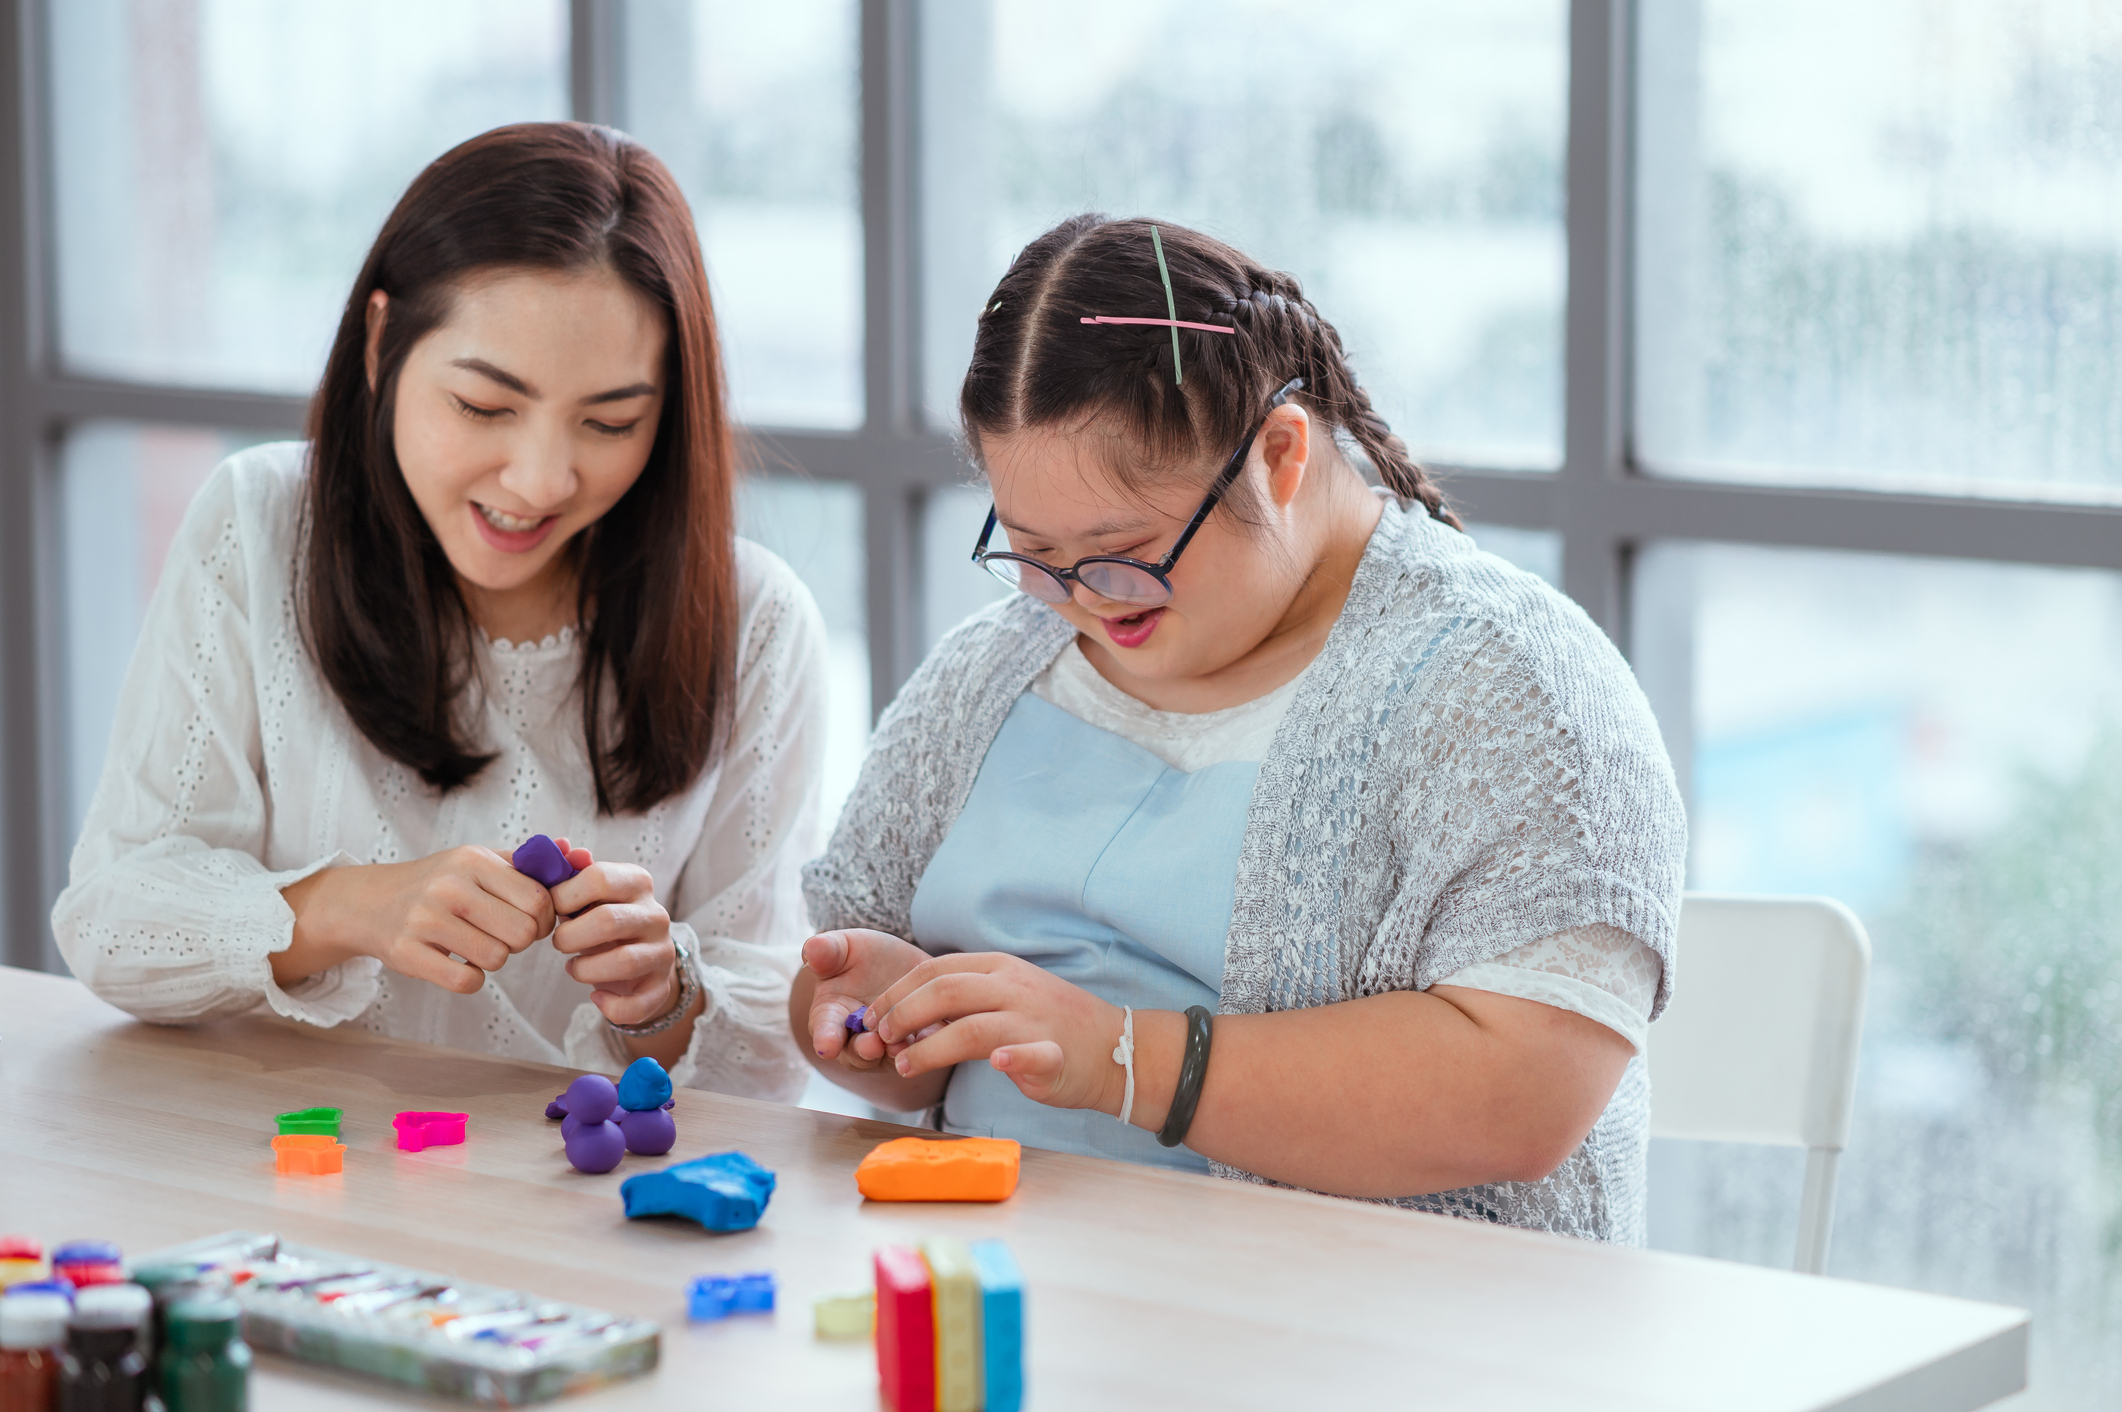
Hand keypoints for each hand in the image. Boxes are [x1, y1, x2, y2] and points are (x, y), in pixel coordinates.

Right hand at [278, 846, 554, 994]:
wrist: (369, 903)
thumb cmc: (439, 883)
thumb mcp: (478, 861)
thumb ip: (528, 862)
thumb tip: (576, 852)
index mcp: (473, 860)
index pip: (540, 899)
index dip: (545, 918)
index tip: (531, 921)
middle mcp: (449, 886)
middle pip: (523, 933)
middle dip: (521, 941)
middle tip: (503, 935)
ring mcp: (425, 920)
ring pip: (497, 958)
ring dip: (494, 959)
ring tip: (475, 944)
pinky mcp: (407, 954)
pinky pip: (466, 982)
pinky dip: (471, 980)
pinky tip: (458, 964)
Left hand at [547, 850, 677, 1026]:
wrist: (640, 962)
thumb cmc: (603, 919)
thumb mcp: (588, 892)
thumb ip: (570, 868)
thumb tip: (560, 845)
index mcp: (637, 882)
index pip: (599, 877)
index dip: (564, 895)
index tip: (552, 910)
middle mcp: (656, 914)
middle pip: (608, 920)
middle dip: (570, 936)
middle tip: (559, 942)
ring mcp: (662, 951)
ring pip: (624, 961)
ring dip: (585, 970)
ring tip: (573, 967)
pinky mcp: (660, 987)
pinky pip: (636, 1004)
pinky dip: (609, 1004)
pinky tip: (595, 995)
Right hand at [801, 929, 933, 1072]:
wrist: (901, 965)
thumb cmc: (863, 957)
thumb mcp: (845, 948)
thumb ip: (827, 951)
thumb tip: (812, 950)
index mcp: (830, 1015)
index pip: (824, 1029)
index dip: (826, 1038)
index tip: (827, 1046)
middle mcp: (854, 1039)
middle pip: (855, 1053)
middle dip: (862, 1051)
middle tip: (870, 1045)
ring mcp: (885, 1046)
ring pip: (888, 1058)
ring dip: (894, 1053)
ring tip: (900, 1043)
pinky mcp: (915, 1045)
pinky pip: (921, 1052)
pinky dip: (926, 1045)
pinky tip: (933, 1035)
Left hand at [867, 952, 1125, 1113]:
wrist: (1115, 1047)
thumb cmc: (1048, 1024)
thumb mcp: (1005, 994)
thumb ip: (963, 999)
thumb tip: (904, 1015)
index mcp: (998, 968)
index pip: (935, 969)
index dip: (897, 992)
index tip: (872, 1015)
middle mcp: (1014, 988)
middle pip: (946, 991)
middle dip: (904, 1014)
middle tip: (880, 1039)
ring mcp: (1035, 1021)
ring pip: (974, 1028)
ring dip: (931, 1047)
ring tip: (904, 1065)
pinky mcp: (1055, 1056)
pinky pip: (1032, 1054)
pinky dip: (1013, 1058)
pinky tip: (998, 1063)